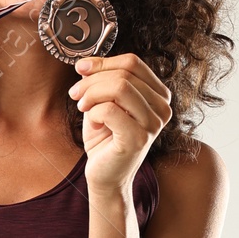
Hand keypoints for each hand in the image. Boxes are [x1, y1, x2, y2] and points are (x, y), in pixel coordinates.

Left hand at [70, 53, 170, 191]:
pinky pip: (110, 110)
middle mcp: (162, 108)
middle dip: (93, 80)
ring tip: (82, 108)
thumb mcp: (103, 103)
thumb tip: (86, 64)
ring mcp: (153, 124)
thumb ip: (101, 82)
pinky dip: (94, 113)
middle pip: (124, 74)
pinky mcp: (138, 138)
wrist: (105, 176)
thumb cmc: (105, 140)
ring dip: (92, 94)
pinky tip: (93, 124)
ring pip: (119, 87)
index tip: (80, 68)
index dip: (103, 62)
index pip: (133, 62)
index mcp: (158, 95)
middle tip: (76, 94)